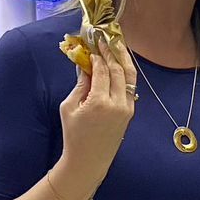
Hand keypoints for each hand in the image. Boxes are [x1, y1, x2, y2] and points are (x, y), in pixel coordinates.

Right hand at [56, 35, 136, 190]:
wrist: (88, 161)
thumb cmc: (74, 135)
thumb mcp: (69, 107)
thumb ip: (80, 83)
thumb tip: (85, 62)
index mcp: (99, 102)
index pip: (102, 69)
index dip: (97, 54)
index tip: (92, 43)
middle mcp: (117, 103)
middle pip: (118, 69)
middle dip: (111, 51)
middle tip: (105, 38)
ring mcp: (127, 108)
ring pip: (129, 76)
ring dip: (123, 58)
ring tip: (117, 44)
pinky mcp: (130, 112)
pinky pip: (130, 87)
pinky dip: (125, 73)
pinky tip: (120, 63)